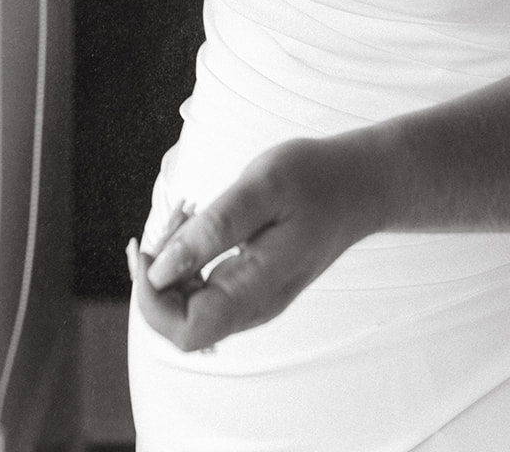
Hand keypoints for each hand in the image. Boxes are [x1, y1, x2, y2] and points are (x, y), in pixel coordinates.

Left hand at [128, 135, 386, 351]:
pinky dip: (190, 258)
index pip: (184, 331)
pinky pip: (204, 290)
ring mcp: (254, 301)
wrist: (362, 184)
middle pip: (180, 322)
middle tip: (176, 214)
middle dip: (159, 274)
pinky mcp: (254, 286)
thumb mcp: (262, 188)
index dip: (152, 296)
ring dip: (173, 263)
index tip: (148, 245)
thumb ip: (212, 230)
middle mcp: (253, 309)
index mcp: (256, 291)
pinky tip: (201, 220)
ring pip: (189, 307)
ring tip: (189, 210)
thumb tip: (160, 271)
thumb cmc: (315, 179)